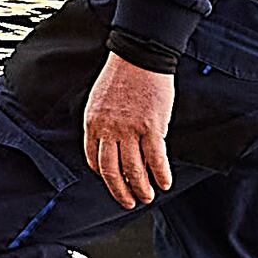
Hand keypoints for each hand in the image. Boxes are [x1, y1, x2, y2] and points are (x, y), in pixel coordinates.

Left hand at [82, 55, 176, 205]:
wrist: (140, 56)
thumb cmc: (121, 75)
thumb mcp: (99, 100)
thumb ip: (101, 123)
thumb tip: (110, 144)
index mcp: (92, 123)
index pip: (94, 160)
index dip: (104, 176)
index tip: (113, 183)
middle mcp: (108, 130)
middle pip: (111, 171)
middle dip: (120, 191)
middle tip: (129, 201)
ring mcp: (130, 130)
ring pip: (133, 170)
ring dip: (141, 188)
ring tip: (148, 197)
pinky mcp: (151, 128)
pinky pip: (155, 159)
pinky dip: (160, 175)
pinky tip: (164, 183)